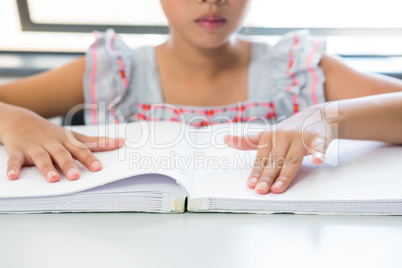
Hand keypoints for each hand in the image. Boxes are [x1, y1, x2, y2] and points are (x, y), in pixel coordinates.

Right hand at [0, 106, 124, 182]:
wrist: (20, 120)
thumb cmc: (51, 133)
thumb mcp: (73, 136)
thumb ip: (96, 142)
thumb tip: (121, 142)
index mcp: (66, 141)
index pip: (80, 150)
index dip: (89, 159)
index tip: (98, 168)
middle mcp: (52, 144)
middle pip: (62, 154)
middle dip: (69, 165)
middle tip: (76, 176)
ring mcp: (34, 147)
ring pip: (41, 158)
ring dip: (47, 168)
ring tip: (53, 179)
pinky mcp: (18, 151)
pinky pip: (14, 160)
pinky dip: (13, 168)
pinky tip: (13, 177)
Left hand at [224, 104, 335, 193]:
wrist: (318, 116)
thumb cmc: (289, 131)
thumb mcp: (269, 134)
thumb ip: (249, 141)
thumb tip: (225, 139)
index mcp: (270, 136)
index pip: (261, 158)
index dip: (256, 172)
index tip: (250, 184)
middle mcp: (283, 136)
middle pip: (275, 161)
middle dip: (267, 177)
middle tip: (260, 191)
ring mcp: (301, 137)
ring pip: (292, 159)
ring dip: (285, 174)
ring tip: (277, 188)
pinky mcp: (318, 138)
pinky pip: (318, 147)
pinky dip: (318, 154)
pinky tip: (317, 161)